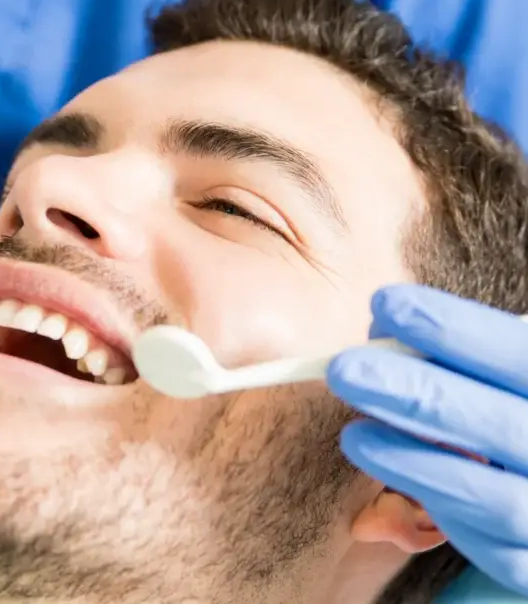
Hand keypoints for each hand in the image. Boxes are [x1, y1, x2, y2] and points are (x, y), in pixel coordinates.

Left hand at [326, 285, 527, 596]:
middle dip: (418, 395)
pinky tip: (392, 484)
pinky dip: (438, 515)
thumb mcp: (492, 376)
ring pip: (496, 501)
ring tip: (353, 436)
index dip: (452, 329)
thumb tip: (383, 327)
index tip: (385, 304)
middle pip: (502, 426)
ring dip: (415, 465)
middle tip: (344, 370)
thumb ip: (456, 355)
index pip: (515, 357)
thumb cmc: (504, 406)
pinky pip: (492, 550)